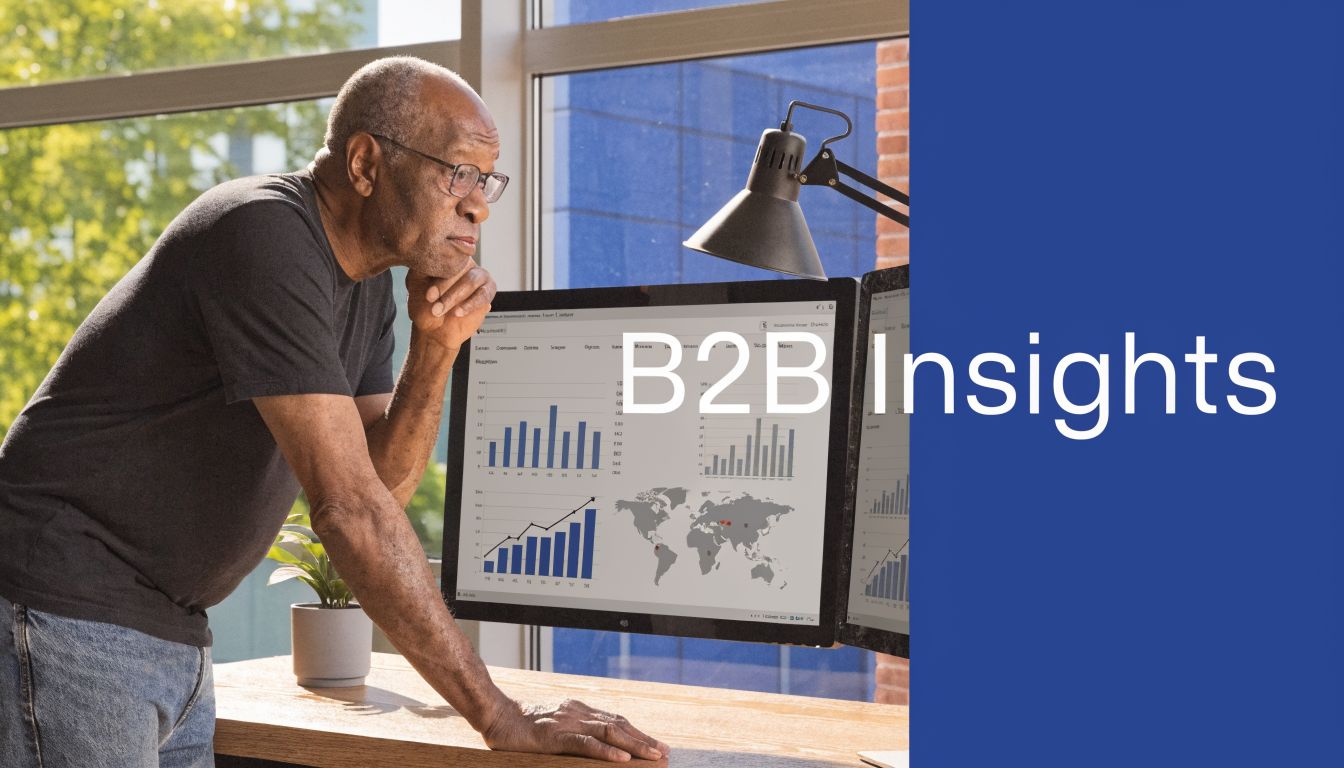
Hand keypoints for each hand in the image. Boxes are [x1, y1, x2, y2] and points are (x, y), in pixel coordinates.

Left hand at [405, 264, 495, 351]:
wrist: (434, 330)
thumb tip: (425, 259)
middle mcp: (465, 263)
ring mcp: (479, 277)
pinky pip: (484, 295)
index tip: (428, 295)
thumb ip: (421, 270)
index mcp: (448, 257)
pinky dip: (470, 304)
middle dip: (444, 288)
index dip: (436, 276)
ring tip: (440, 310)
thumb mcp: (415, 285)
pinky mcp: (488, 292)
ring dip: (455, 296)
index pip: (446, 258)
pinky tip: (458, 312)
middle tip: (432, 302)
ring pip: (472, 280)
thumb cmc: (424, 305)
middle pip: (460, 267)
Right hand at [483, 697, 669, 762]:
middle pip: (619, 725)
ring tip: (654, 756)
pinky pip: (587, 744)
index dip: (637, 732)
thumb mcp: (554, 726)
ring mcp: (568, 723)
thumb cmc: (522, 727)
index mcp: (579, 710)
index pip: (616, 720)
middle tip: (664, 752)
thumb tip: (596, 745)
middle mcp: (578, 713)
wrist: (497, 717)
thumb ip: (574, 733)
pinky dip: (607, 752)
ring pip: (609, 733)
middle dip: (644, 740)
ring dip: (634, 746)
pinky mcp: (557, 736)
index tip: (656, 744)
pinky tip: (623, 760)